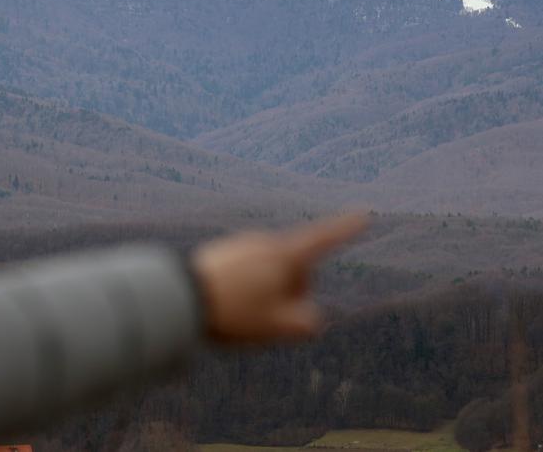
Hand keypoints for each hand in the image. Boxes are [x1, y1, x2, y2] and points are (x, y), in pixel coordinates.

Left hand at [190, 214, 368, 342]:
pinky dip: (245, 290)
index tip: (365, 214)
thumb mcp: (277, 327)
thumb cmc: (233, 312)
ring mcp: (243, 244)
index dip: (347, 229)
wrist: (177, 297)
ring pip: (270, 272)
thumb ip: (306, 324)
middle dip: (292, 292)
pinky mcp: (223, 252)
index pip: (324, 240)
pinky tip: (226, 307)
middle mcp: (266, 242)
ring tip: (240, 315)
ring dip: (266, 293)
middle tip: (266, 318)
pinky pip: (247, 272)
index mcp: (285, 256)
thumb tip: (312, 318)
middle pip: (296, 269)